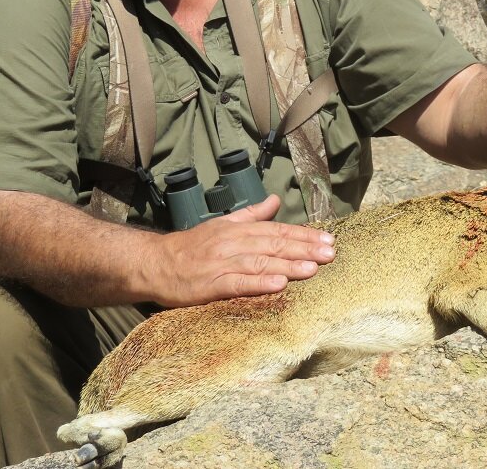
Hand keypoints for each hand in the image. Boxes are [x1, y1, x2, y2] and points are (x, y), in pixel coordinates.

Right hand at [148, 195, 335, 306]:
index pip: (278, 231)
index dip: (304, 235)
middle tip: (330, 253)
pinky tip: (279, 285)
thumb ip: (251, 214)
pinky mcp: (212, 285)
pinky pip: (239, 283)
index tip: (328, 240)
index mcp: (239, 229)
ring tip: (312, 268)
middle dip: (305, 249)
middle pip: (274, 245)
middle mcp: (234, 243)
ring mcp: (223, 263)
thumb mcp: (223, 224)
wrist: (156, 263)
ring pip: (261, 263)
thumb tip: (275, 200)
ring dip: (288, 265)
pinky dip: (259, 284)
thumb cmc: (192, 246)